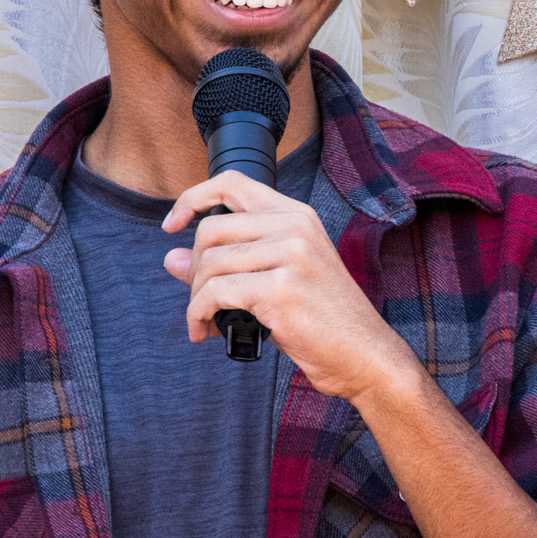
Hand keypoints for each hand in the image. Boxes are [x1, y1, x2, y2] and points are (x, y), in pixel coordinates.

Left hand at [162, 171, 426, 404]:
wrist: (365, 355)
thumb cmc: (324, 321)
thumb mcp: (279, 279)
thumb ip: (229, 263)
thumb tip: (171, 258)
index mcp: (297, 215)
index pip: (231, 182)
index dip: (193, 198)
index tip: (172, 225)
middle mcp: (294, 227)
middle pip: (210, 230)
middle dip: (194, 270)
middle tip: (201, 300)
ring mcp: (290, 255)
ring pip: (208, 263)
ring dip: (196, 299)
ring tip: (205, 321)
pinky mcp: (280, 289)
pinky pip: (215, 294)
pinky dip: (198, 315)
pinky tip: (205, 332)